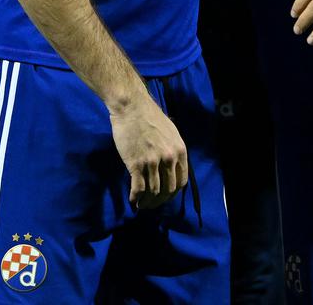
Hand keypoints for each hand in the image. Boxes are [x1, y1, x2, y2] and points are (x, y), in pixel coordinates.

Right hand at [109, 94, 187, 208]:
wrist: (132, 107)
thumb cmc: (150, 117)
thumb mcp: (171, 133)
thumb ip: (173, 151)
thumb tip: (172, 168)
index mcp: (180, 152)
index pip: (181, 182)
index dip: (173, 193)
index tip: (165, 197)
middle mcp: (168, 159)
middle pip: (168, 190)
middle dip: (160, 201)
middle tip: (152, 205)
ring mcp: (152, 162)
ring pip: (153, 192)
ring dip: (147, 202)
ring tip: (141, 205)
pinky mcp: (136, 164)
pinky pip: (138, 188)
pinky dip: (136, 198)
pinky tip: (133, 200)